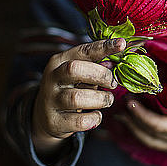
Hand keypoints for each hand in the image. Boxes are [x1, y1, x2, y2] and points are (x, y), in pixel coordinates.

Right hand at [32, 38, 125, 155]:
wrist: (45, 116)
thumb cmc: (70, 89)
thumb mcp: (79, 74)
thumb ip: (95, 66)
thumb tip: (117, 61)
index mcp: (60, 61)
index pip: (83, 50)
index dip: (104, 47)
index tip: (122, 44)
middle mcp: (53, 78)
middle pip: (75, 69)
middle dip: (100, 75)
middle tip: (113, 83)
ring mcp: (51, 100)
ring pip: (77, 97)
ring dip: (100, 99)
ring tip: (107, 100)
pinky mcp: (54, 121)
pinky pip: (80, 121)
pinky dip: (94, 118)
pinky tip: (96, 115)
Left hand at [121, 89, 166, 152]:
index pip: (157, 125)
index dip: (141, 114)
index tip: (130, 100)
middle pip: (149, 135)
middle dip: (132, 121)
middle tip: (119, 105)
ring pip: (152, 141)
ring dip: (135, 129)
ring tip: (122, 115)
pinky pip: (158, 141)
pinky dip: (145, 133)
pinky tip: (139, 124)